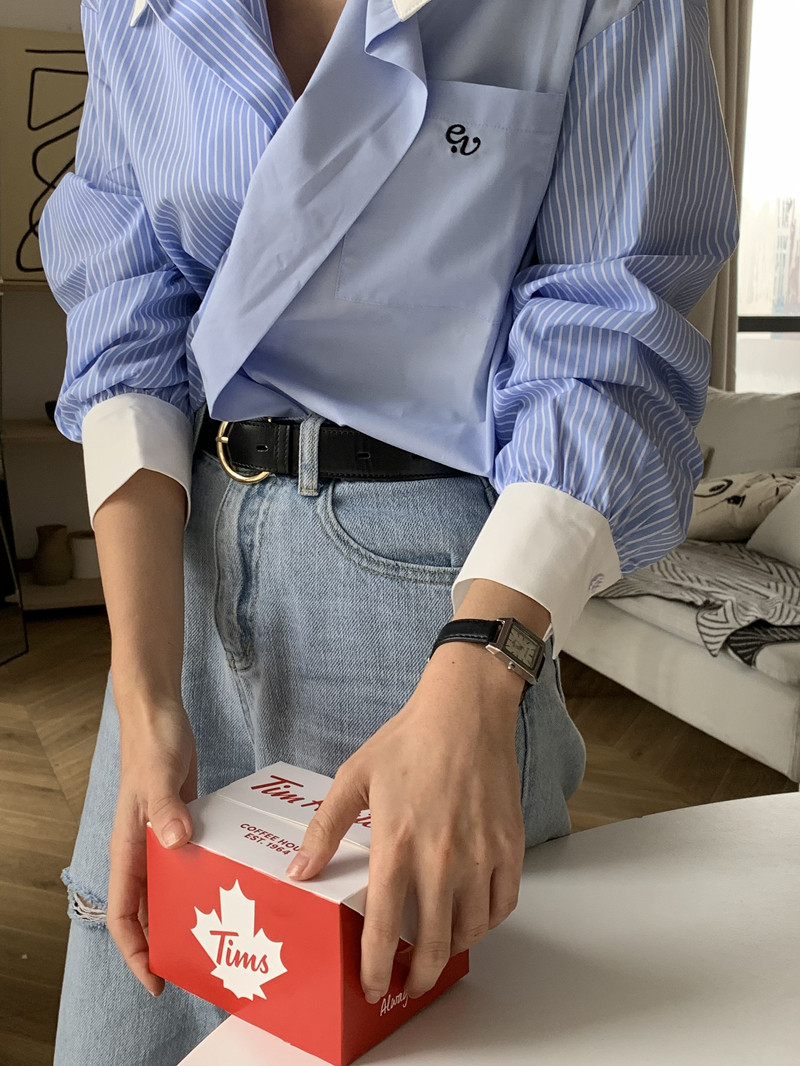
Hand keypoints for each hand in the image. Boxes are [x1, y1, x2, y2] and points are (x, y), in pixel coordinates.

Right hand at [107, 699, 197, 995]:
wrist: (158, 714)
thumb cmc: (151, 744)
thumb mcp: (158, 776)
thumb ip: (164, 810)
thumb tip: (174, 844)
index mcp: (128, 848)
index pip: (123, 914)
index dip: (135, 952)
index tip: (156, 980)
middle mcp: (142, 850)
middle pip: (148, 910)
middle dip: (165, 943)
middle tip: (199, 967)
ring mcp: (162, 837)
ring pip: (170, 888)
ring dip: (186, 912)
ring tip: (218, 937)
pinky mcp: (181, 823)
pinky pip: (189, 862)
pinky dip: (203, 878)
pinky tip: (229, 886)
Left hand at [285, 642, 526, 1002]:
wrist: (466, 711)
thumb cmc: (409, 740)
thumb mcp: (354, 777)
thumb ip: (325, 827)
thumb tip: (299, 870)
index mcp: (396, 844)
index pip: (385, 929)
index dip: (376, 968)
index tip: (373, 987)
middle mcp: (440, 859)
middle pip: (434, 944)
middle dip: (420, 978)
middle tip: (411, 986)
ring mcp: (480, 855)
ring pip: (471, 930)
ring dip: (454, 950)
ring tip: (439, 949)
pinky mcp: (509, 845)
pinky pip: (503, 904)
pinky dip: (488, 922)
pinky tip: (473, 918)